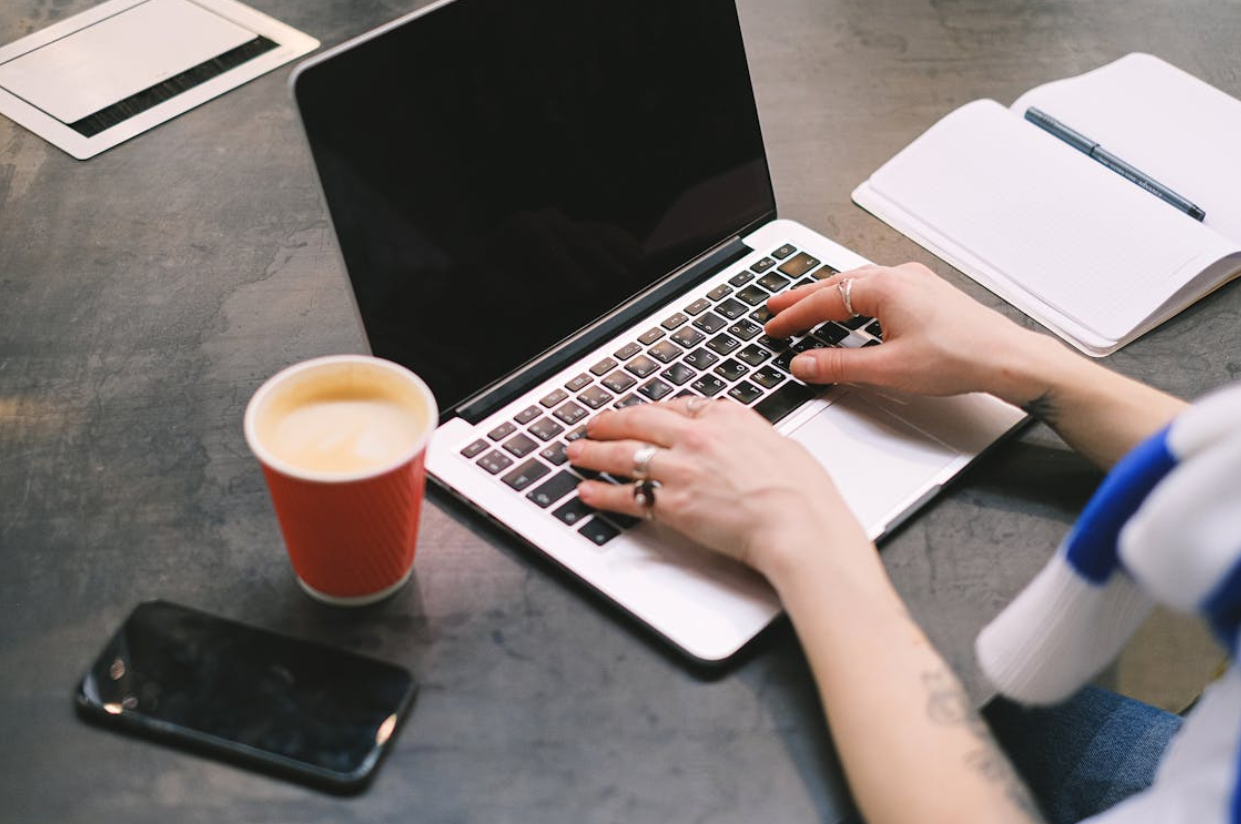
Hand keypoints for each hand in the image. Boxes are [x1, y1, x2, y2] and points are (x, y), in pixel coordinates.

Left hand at [565, 397, 871, 579]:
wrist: (798, 523)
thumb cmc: (802, 492)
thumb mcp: (779, 444)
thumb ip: (750, 439)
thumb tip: (746, 444)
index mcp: (727, 416)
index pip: (676, 406)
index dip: (649, 411)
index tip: (638, 414)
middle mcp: (698, 437)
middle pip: (640, 422)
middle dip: (610, 422)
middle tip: (592, 425)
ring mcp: (682, 468)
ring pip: (624, 454)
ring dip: (594, 453)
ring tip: (577, 453)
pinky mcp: (673, 503)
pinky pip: (627, 495)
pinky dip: (603, 493)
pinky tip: (589, 491)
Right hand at [765, 263, 1045, 402]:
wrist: (1006, 358)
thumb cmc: (959, 357)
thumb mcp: (888, 368)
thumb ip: (839, 366)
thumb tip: (804, 364)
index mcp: (884, 287)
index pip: (824, 300)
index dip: (793, 316)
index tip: (772, 326)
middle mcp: (898, 277)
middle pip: (836, 284)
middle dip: (802, 297)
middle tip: (775, 305)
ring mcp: (914, 282)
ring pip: (857, 283)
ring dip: (827, 295)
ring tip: (804, 305)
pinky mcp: (926, 294)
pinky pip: (877, 288)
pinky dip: (852, 297)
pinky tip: (851, 309)